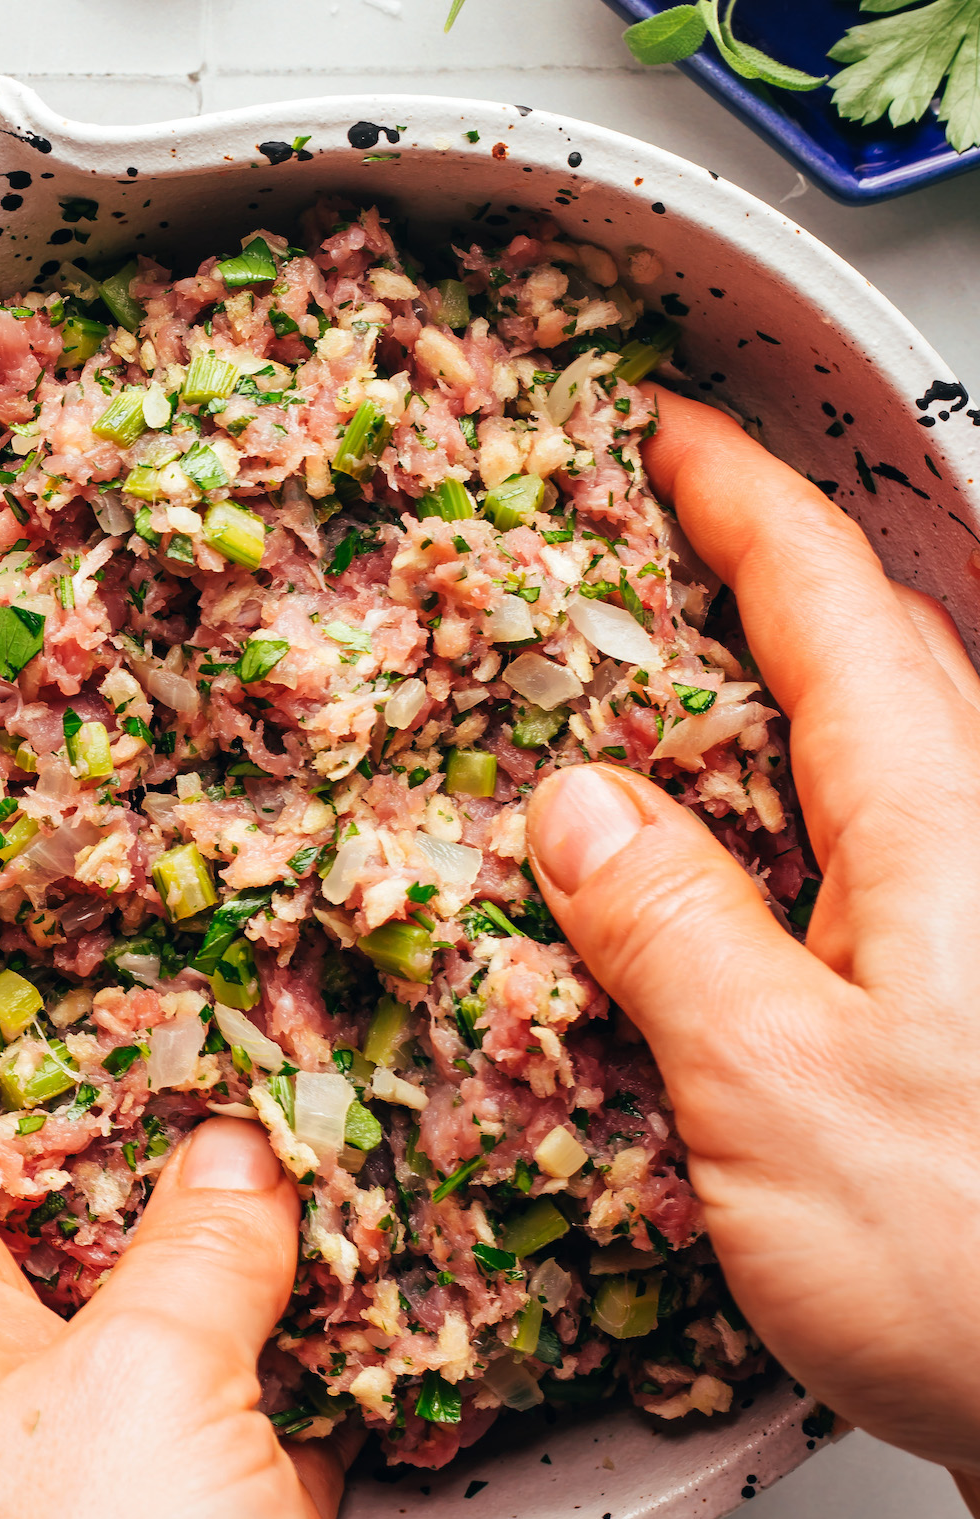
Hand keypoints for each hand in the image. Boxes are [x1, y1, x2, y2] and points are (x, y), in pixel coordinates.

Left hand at [0, 976, 356, 1518]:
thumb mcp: (143, 1391)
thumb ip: (203, 1246)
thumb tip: (242, 1152)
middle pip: (14, 1157)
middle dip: (77, 1049)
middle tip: (138, 929)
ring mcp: (95, 1426)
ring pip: (148, 1250)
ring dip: (210, 1172)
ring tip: (279, 1051)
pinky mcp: (195, 1498)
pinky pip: (249, 1355)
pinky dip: (302, 1294)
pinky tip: (372, 1232)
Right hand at [525, 388, 979, 1476]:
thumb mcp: (770, 1087)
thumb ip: (665, 926)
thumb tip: (578, 804)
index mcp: (937, 827)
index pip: (828, 603)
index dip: (737, 499)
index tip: (663, 431)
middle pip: (882, 652)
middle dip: (771, 567)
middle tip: (665, 534)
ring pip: (891, 751)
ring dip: (787, 688)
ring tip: (675, 688)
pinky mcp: (979, 1012)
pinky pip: (887, 854)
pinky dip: (801, 814)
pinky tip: (742, 879)